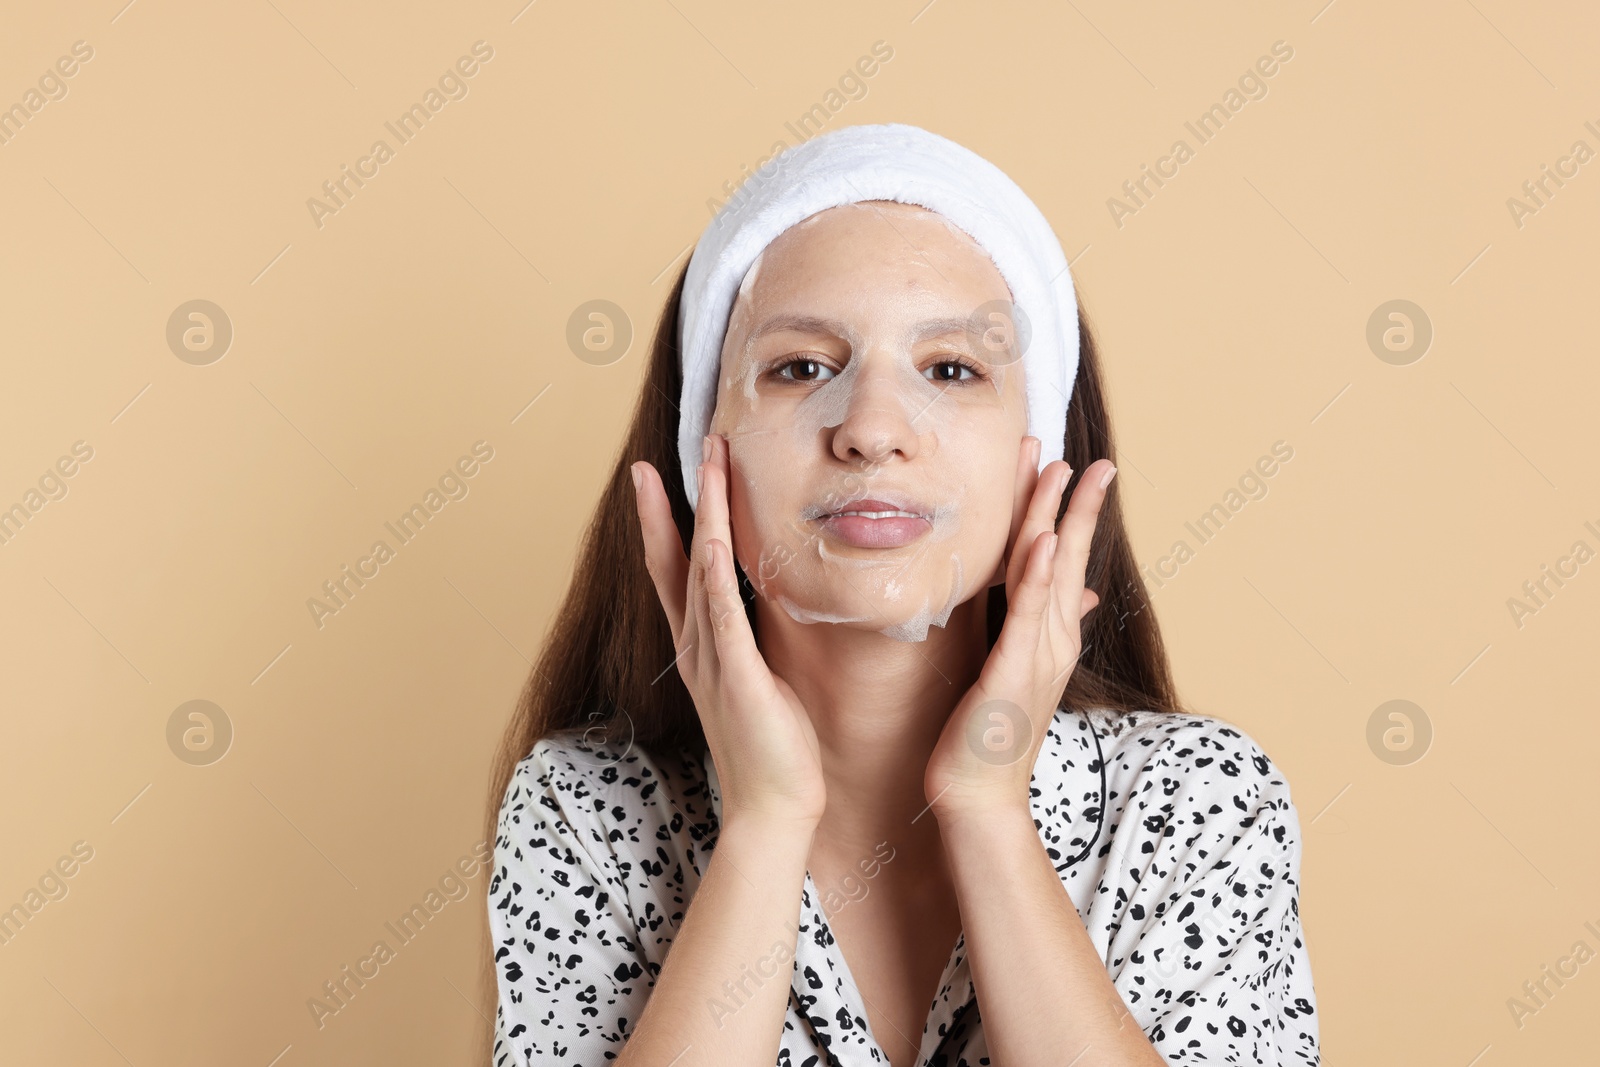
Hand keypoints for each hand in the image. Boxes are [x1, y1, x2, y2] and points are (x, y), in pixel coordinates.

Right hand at [632, 432, 826, 828]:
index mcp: (701, 647)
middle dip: (670, 506)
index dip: (664, 524)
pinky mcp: (738, 679)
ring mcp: (712, 662)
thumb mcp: (760, 679)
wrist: (773, 810)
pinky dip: (715, 577)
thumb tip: (762, 603)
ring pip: (700, 575)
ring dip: (702, 517)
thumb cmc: (775, 748)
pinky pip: (724, 619)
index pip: (676, 573)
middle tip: (659, 457)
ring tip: (705, 469)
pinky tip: (713, 541)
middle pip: (676, 562)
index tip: (659, 479)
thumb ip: (751, 641)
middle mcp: (696, 648)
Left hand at [923, 436, 1114, 820]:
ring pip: (1049, 575)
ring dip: (1056, 520)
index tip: (1074, 469)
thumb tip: (1073, 596)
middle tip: (1092, 459)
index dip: (1068, 514)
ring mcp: (1037, 656)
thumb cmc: (987, 737)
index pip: (1062, 562)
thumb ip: (1037, 630)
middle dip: (1076, 505)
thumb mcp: (1016, 673)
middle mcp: (1052, 641)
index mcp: (1049, 637)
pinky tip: (1045, 539)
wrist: (978, 796)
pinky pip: (1026, 615)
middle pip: (1065, 558)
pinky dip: (1038, 575)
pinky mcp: (1012, 672)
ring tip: (1063, 474)